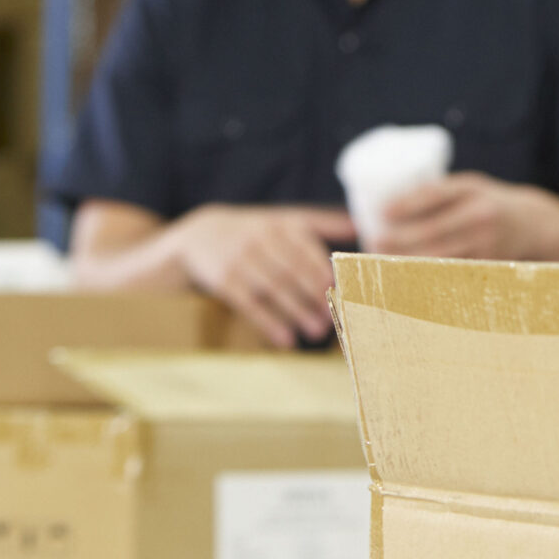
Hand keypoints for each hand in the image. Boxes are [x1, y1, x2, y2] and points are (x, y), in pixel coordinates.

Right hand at [171, 204, 354, 346]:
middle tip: (335, 319)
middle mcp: (261, 239)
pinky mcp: (223, 280)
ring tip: (317, 332)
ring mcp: (240, 260)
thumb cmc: (256, 230)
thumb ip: (321, 222)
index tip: (343, 292)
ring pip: (273, 289)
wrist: (200, 235)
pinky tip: (285, 340)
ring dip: (296, 312)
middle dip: (314, 297)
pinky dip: (268, 323)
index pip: (307, 250)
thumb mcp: (284, 219)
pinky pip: (249, 304)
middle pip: (292, 271)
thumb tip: (357, 225)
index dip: (325, 273)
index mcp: (282, 225)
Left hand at [370, 173, 558, 260]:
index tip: (381, 212)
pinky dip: (425, 271)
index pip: (435, 196)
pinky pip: (450, 269)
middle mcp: (481, 215)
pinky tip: (406, 271)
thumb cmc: (487, 201)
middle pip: (432, 231)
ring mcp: (486, 242)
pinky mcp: (487, 264)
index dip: (406, 205)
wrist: (533, 223)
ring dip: (407, 258)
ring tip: (383, 257)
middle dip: (399, 238)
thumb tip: (388, 206)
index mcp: (472, 189)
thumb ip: (438, 194)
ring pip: (439, 255)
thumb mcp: (469, 186)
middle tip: (374, 240)